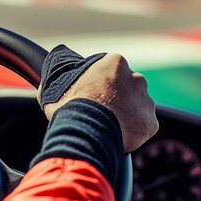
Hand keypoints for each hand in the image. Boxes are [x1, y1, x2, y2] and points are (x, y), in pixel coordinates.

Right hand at [38, 49, 157, 152]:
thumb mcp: (56, 84)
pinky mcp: (150, 123)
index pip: (112, 70)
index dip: (102, 85)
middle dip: (119, 98)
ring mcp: (145, 101)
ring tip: (109, 127)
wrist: (84, 132)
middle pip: (129, 87)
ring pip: (138, 107)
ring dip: (127, 115)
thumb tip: (51, 76)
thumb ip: (62, 77)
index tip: (93, 96)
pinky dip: (133, 133)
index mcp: (115, 62)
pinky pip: (143, 127)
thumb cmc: (68, 107)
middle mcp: (136, 78)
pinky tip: (118, 137)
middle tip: (102, 113)